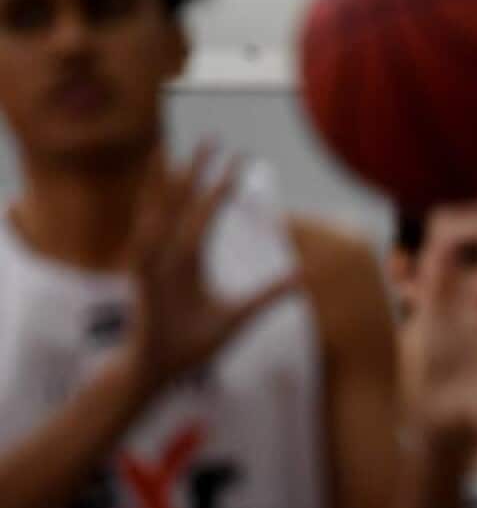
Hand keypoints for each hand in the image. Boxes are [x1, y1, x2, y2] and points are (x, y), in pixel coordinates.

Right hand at [123, 143, 297, 391]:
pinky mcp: (144, 283)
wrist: (160, 370)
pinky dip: (148, 227)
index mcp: (189, 257)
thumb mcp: (240, 316)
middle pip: (185, 203)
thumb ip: (269, 295)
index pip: (208, 213)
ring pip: (162, 216)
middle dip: (197, 171)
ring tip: (171, 154)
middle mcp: (170, 254)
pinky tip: (151, 207)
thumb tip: (302, 279)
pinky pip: (145, 250)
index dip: (222, 187)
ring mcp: (155, 265)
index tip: (239, 161)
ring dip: (166, 186)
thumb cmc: (194, 343)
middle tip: (213, 137)